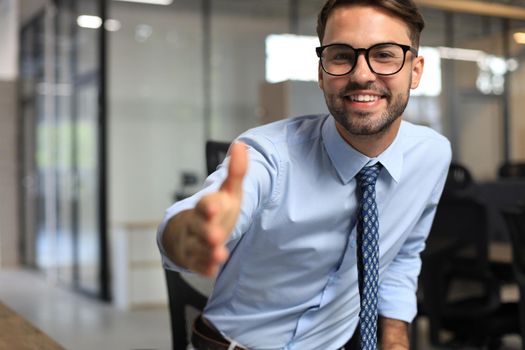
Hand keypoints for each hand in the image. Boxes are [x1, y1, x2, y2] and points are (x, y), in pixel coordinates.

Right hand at [173, 142, 247, 275]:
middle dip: (207, 232)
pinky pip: (199, 265)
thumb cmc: (215, 209)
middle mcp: (198, 224)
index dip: (210, 205)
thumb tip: (241, 145)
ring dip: (208, 252)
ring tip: (219, 255)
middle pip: (199, 228)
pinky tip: (212, 270)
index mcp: (207, 206)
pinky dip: (205, 267)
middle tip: (216, 235)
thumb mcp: (228, 191)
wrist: (189, 232)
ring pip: (198, 248)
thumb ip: (236, 172)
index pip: (206, 204)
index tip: (215, 206)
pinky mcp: (196, 259)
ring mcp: (195, 243)